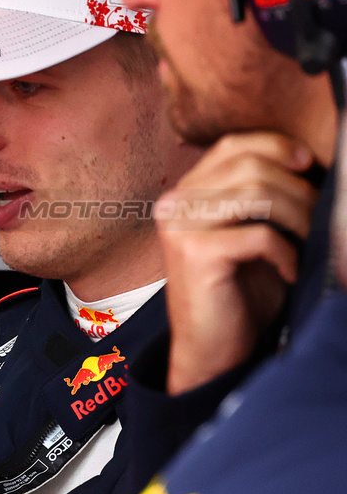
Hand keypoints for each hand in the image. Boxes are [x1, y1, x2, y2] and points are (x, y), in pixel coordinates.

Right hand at [156, 133, 317, 394]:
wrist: (212, 348)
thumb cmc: (238, 290)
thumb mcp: (248, 229)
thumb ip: (259, 194)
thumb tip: (306, 157)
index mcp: (185, 192)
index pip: (232, 145)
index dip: (277, 147)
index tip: (309, 165)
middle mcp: (174, 203)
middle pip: (250, 165)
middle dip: (298, 188)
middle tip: (318, 218)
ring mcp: (180, 226)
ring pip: (257, 193)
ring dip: (299, 216)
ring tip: (310, 241)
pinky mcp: (194, 253)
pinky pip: (259, 234)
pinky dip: (288, 252)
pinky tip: (290, 271)